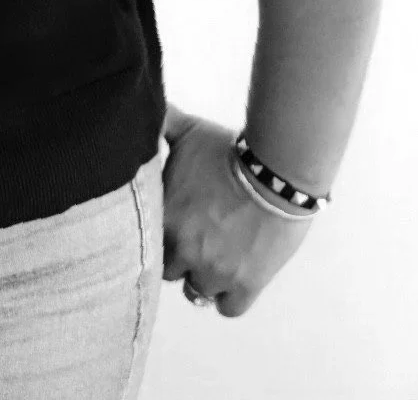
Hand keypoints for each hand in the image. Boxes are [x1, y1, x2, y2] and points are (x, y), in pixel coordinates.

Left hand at [162, 103, 314, 316]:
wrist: (275, 168)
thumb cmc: (228, 149)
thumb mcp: (186, 131)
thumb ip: (159, 125)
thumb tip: (141, 109)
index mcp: (163, 216)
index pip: (144, 243)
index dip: (159, 236)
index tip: (173, 226)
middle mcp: (182, 248)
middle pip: (169, 270)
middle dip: (180, 257)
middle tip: (197, 241)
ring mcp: (214, 270)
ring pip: (197, 291)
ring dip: (204, 277)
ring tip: (217, 257)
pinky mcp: (245, 284)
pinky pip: (228, 308)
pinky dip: (229, 298)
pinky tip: (234, 278)